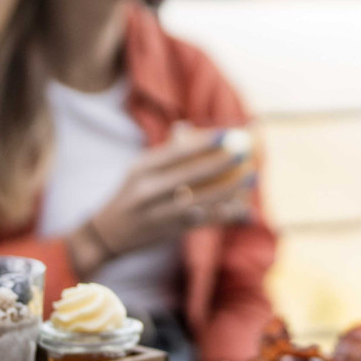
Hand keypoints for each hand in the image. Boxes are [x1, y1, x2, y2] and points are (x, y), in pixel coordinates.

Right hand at [70, 129, 254, 275]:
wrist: (109, 234)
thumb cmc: (131, 194)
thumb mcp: (140, 170)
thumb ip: (165, 153)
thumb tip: (186, 127)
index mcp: (141, 169)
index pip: (176, 151)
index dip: (204, 142)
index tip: (228, 133)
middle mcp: (147, 190)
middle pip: (190, 174)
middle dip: (221, 163)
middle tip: (244, 154)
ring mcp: (158, 213)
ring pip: (200, 200)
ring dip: (229, 191)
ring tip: (251, 179)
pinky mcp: (169, 232)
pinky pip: (203, 222)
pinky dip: (224, 215)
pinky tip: (243, 209)